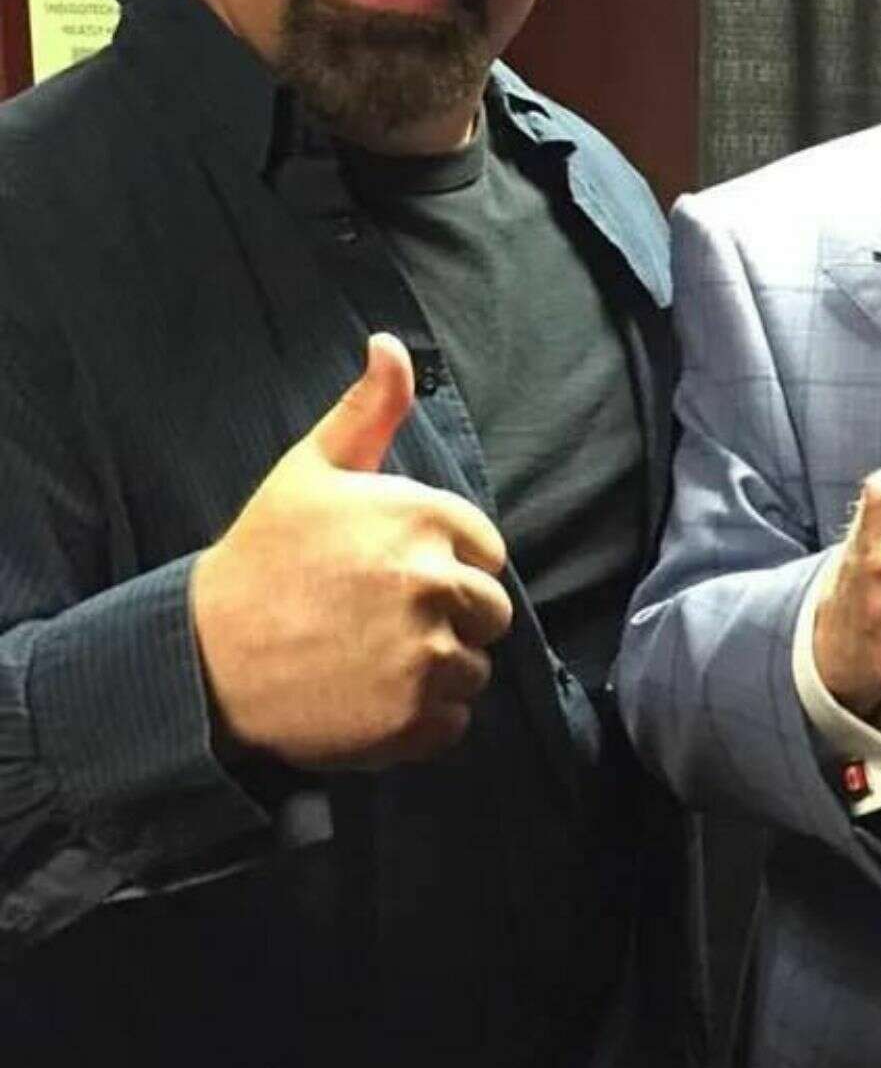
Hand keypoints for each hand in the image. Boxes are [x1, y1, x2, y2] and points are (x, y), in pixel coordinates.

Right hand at [191, 334, 513, 767]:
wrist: (202, 659)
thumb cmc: (262, 558)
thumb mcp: (310, 471)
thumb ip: (367, 408)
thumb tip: (391, 346)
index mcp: (426, 518)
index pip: (487, 552)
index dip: (445, 564)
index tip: (390, 575)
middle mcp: (435, 584)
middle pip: (490, 612)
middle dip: (448, 618)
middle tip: (379, 622)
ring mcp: (427, 655)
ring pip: (475, 668)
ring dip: (436, 670)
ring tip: (370, 658)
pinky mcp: (414, 718)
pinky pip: (455, 721)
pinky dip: (422, 719)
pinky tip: (370, 697)